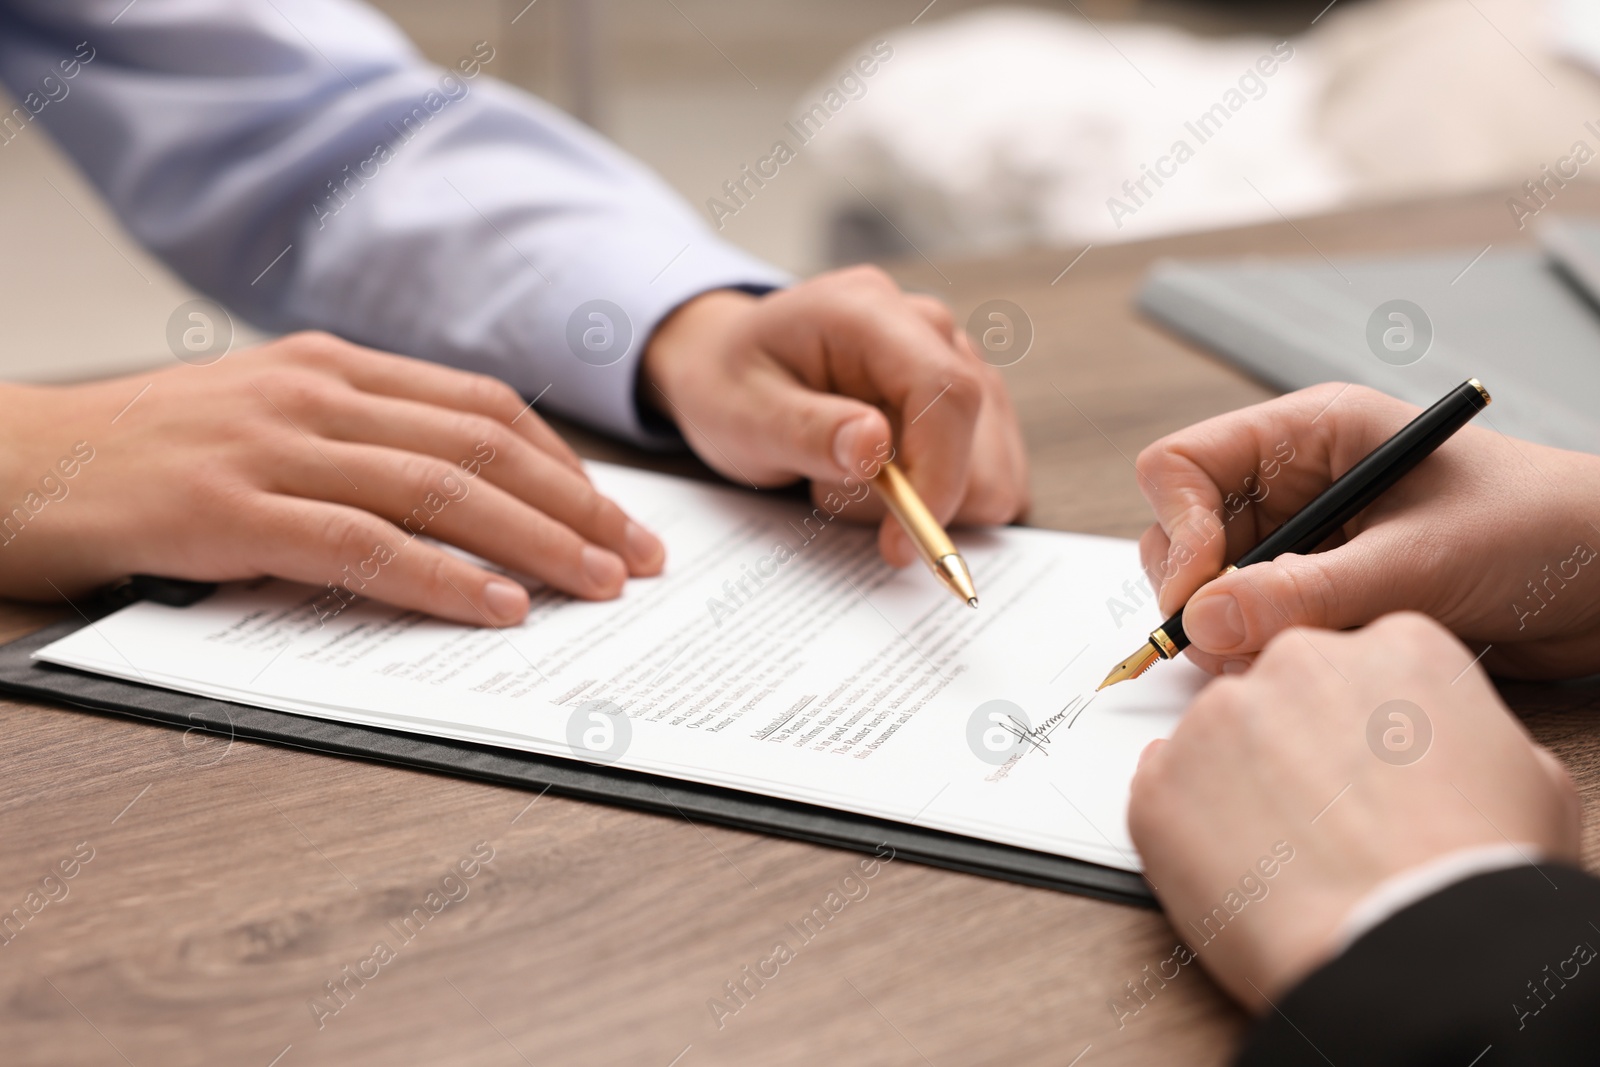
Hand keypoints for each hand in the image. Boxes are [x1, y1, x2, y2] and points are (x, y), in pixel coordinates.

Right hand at [0, 333, 663, 623]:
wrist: (12, 463)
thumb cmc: (144, 456)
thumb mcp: (263, 420)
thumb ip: (357, 441)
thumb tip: (465, 500)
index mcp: (331, 368)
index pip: (483, 407)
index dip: (565, 463)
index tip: (618, 511)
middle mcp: (315, 395)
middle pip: (485, 446)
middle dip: (579, 504)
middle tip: (641, 556)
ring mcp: (273, 448)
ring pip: (442, 491)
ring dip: (537, 542)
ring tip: (600, 585)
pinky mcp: (229, 510)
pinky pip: (363, 546)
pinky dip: (442, 579)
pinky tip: (497, 607)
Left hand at [641, 268, 1029, 565]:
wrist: (732, 366)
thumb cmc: (732, 384)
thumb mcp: (742, 414)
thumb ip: (807, 430)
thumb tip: (875, 447)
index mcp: (871, 312)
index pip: (947, 393)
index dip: (939, 478)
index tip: (901, 544)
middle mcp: (929, 327)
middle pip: (980, 436)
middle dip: (917, 497)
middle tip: (831, 492)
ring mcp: (958, 360)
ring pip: (992, 465)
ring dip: (923, 499)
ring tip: (849, 477)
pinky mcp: (972, 400)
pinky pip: (991, 473)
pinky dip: (942, 499)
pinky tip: (885, 482)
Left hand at [1128, 612, 1580, 1006]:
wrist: (1408, 945)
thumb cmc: (1474, 872)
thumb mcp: (1527, 777)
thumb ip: (1463, 733)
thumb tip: (1440, 748)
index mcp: (1395, 646)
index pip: (1359, 663)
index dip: (1363, 721)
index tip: (1367, 764)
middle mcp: (1296, 661)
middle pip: (1282, 688)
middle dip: (1297, 744)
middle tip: (1325, 814)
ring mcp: (1217, 718)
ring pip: (1219, 739)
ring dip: (1240, 784)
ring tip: (1287, 854)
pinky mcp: (1159, 781)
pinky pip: (1164, 789)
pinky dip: (1189, 825)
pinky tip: (1237, 866)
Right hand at [1134, 383, 1599, 677]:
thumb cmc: (1540, 532)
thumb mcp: (1421, 560)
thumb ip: (1308, 592)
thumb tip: (1205, 620)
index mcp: (1309, 436)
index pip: (1182, 467)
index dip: (1180, 531)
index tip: (1203, 597)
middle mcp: (1294, 483)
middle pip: (1182, 533)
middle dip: (1200, 595)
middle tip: (1235, 649)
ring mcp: (1305, 540)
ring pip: (1212, 588)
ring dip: (1232, 632)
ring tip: (1287, 662)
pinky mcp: (1323, 592)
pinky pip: (1256, 624)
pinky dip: (1265, 654)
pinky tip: (1314, 668)